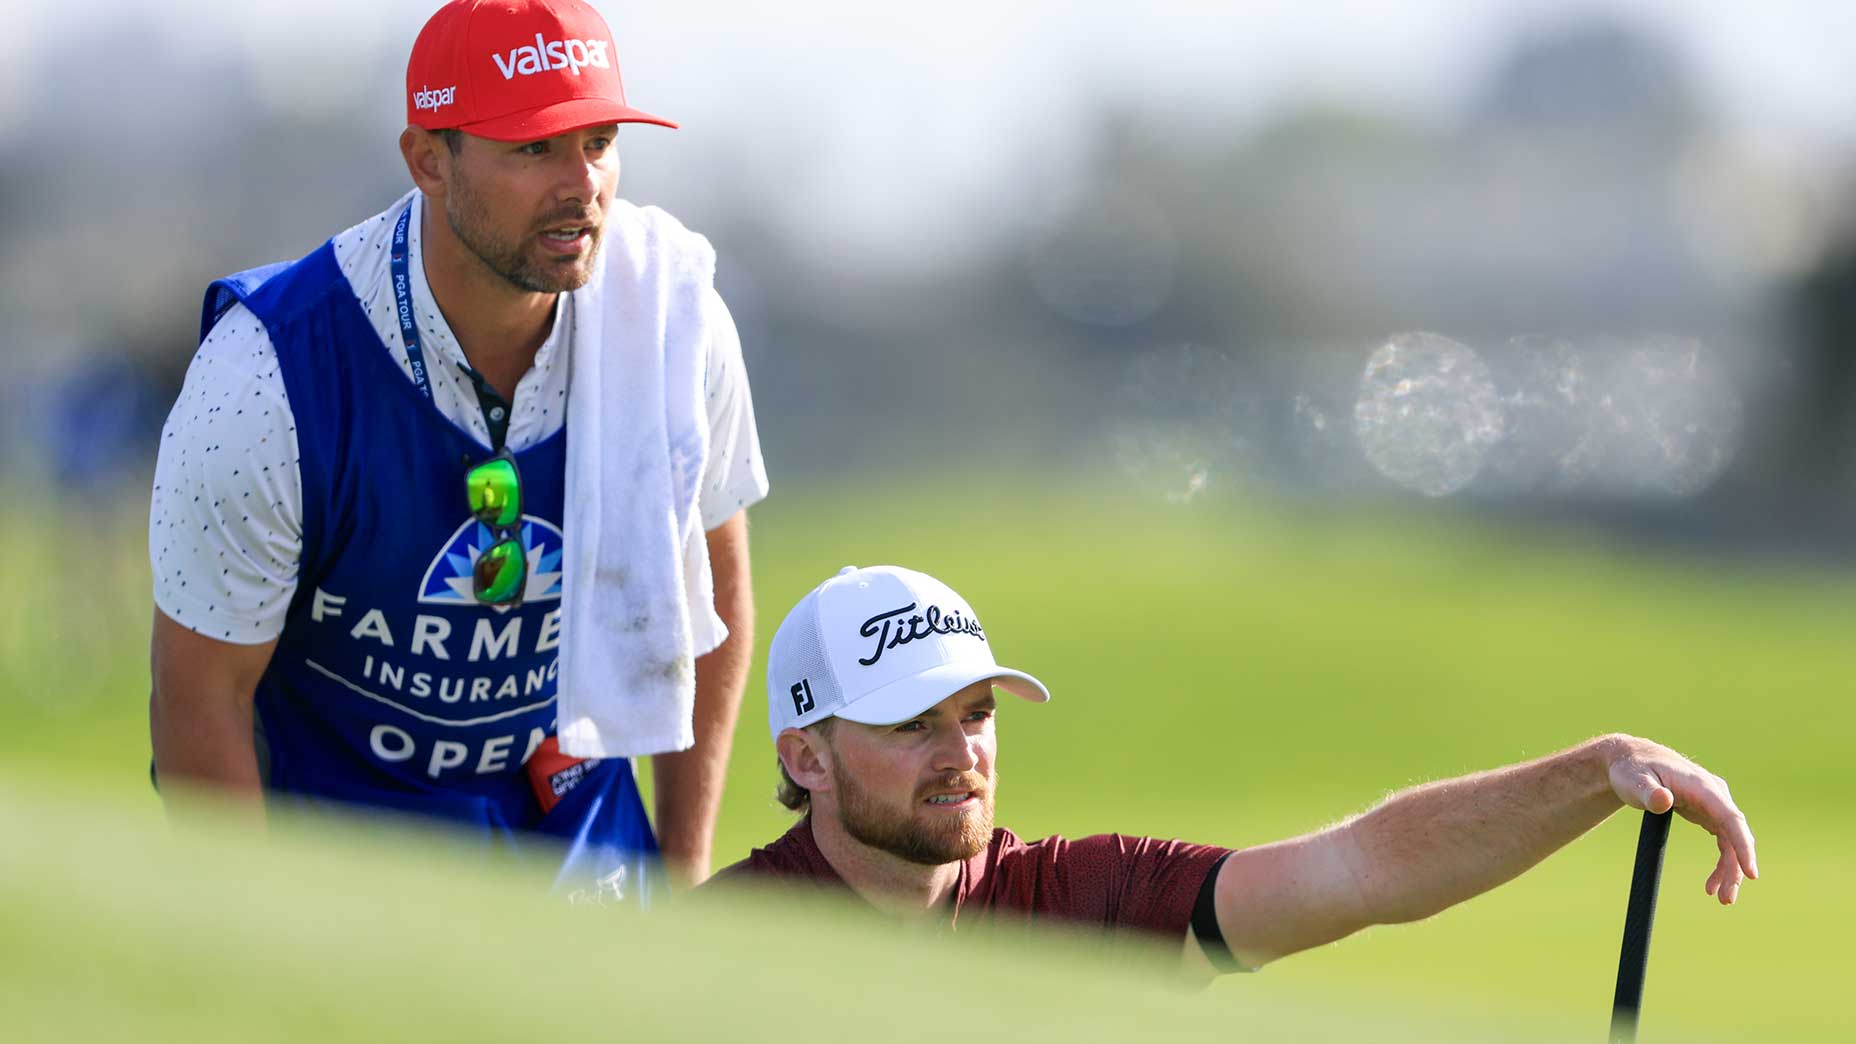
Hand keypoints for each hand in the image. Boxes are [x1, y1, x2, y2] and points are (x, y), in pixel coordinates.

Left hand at [1602, 734, 1758, 904]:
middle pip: (1735, 834)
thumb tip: (1663, 800)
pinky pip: (1724, 842)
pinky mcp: (1708, 813)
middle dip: (1736, 867)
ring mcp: (1714, 804)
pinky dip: (1721, 863)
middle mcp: (1715, 795)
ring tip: (1721, 897)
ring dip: (1730, 870)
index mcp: (1702, 786)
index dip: (1743, 845)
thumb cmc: (1632, 770)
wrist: (1631, 762)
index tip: (1751, 872)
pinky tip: (1711, 884)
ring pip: (1732, 841)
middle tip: (1726, 898)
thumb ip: (1649, 792)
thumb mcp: (1634, 780)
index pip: (1730, 817)